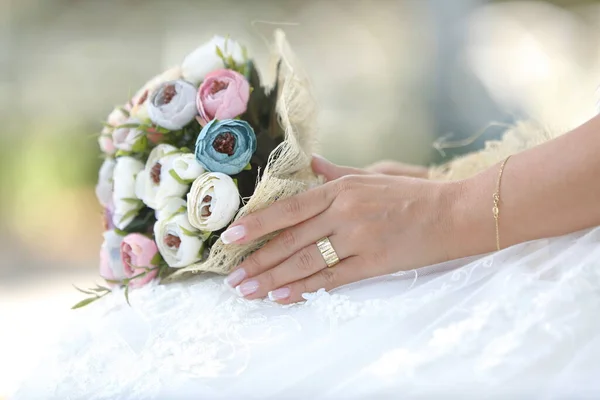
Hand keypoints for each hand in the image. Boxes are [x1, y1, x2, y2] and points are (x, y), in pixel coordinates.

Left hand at [221, 156, 460, 303]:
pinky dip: (304, 289)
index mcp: (340, 189)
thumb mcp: (371, 176)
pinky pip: (331, 279)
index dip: (257, 224)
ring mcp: (358, 239)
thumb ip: (336, 173)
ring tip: (248, 292)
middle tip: (232, 278)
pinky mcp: (373, 263)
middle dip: (257, 261)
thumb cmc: (411, 194)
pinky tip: (282, 297)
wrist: (453, 214)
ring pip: (305, 262)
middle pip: (290, 240)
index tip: (231, 238)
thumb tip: (309, 162)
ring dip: (272, 279)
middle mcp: (344, 212)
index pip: (289, 208)